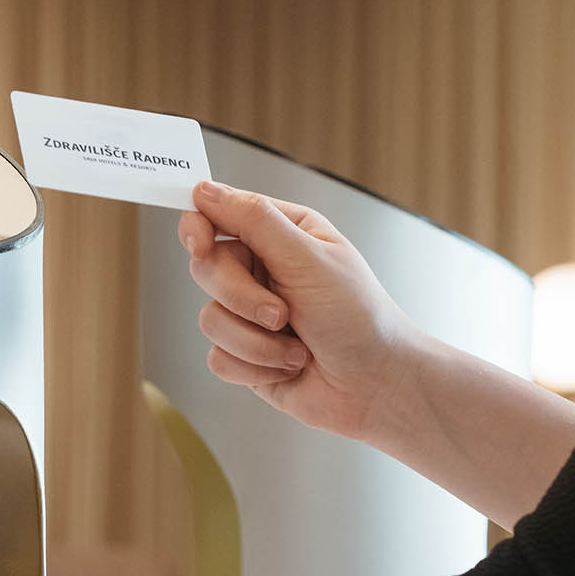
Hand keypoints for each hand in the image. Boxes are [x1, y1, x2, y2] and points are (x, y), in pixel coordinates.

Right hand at [179, 179, 429, 444]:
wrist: (376, 385)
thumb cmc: (358, 316)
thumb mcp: (308, 257)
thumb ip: (254, 220)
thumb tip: (205, 190)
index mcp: (280, 233)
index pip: (217, 215)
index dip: (198, 228)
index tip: (201, 245)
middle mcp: (261, 270)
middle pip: (206, 268)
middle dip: (240, 297)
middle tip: (280, 313)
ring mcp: (250, 314)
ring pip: (210, 319)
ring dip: (256, 341)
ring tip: (297, 348)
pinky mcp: (245, 355)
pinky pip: (217, 357)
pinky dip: (255, 366)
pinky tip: (289, 366)